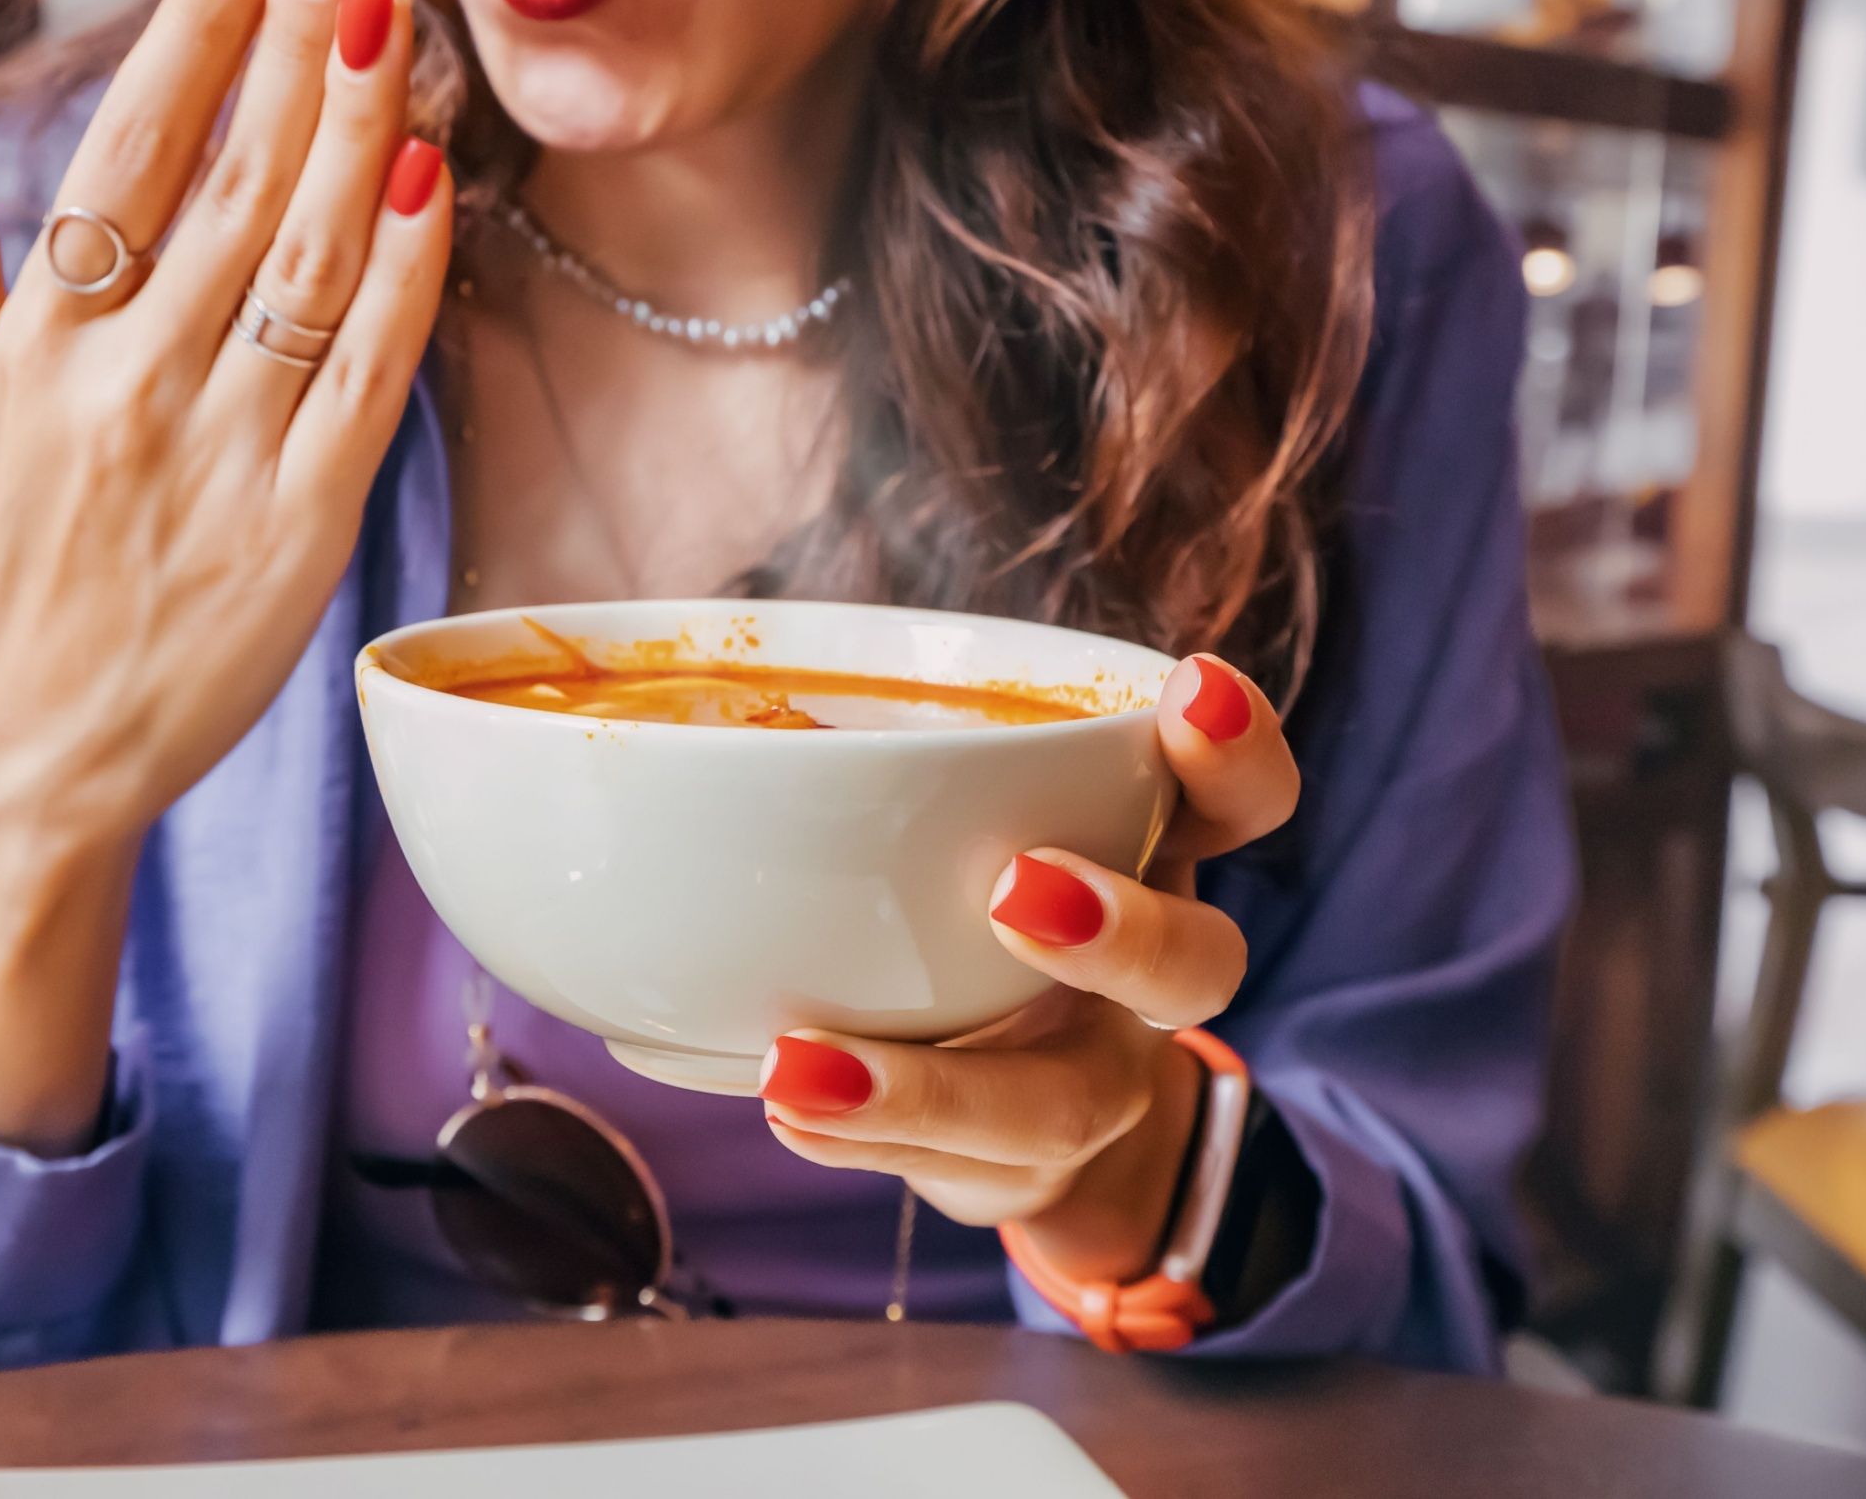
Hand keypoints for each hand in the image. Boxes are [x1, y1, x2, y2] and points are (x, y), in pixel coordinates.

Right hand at [0, 0, 453, 1149]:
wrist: (34, 758)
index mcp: (39, 352)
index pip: (123, 157)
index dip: (190, 33)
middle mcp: (128, 392)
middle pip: (228, 190)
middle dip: (290, 49)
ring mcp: (220, 460)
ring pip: (303, 266)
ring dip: (353, 133)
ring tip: (390, 15)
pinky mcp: (301, 528)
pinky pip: (365, 379)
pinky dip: (400, 279)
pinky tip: (427, 179)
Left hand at [759, 655, 1296, 1286]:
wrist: (1024, 1108)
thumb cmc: (962, 911)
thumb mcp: (954, 816)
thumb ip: (887, 752)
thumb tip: (629, 691)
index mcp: (1146, 853)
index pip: (1236, 795)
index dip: (1234, 744)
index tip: (1187, 687)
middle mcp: (1148, 979)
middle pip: (1197, 964)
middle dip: (1124, 928)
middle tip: (1017, 889)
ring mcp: (1093, 1087)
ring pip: (1062, 1104)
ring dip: (934, 1087)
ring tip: (800, 1068)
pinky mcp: (1019, 1174)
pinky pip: (961, 1177)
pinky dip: (865, 1143)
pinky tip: (789, 1110)